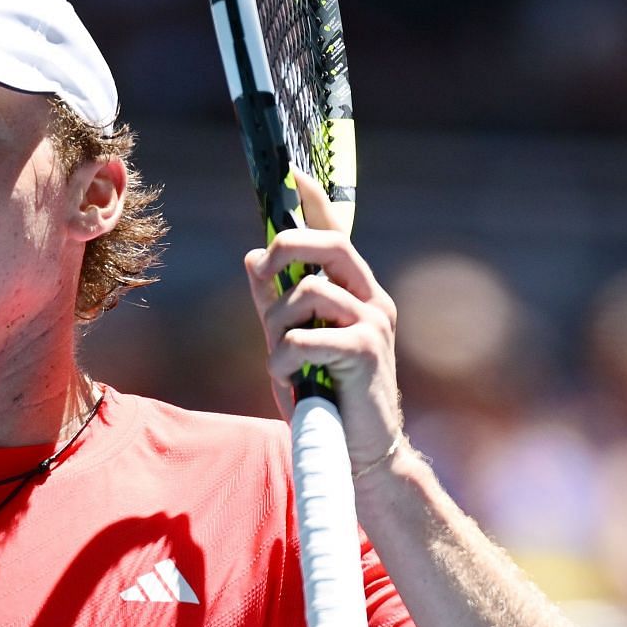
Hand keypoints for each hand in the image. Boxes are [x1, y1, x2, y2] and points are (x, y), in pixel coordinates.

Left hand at [242, 173, 401, 467]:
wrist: (357, 454)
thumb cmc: (324, 399)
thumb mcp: (290, 343)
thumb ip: (275, 303)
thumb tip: (253, 256)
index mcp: (356, 293)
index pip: (336, 234)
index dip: (314, 202)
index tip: (292, 172)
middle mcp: (371, 300)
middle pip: (326, 245)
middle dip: (285, 250)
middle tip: (264, 277)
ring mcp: (373, 324)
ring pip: (307, 293)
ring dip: (276, 327)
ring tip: (280, 360)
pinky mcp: (366, 352)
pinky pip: (304, 336)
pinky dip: (281, 358)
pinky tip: (286, 379)